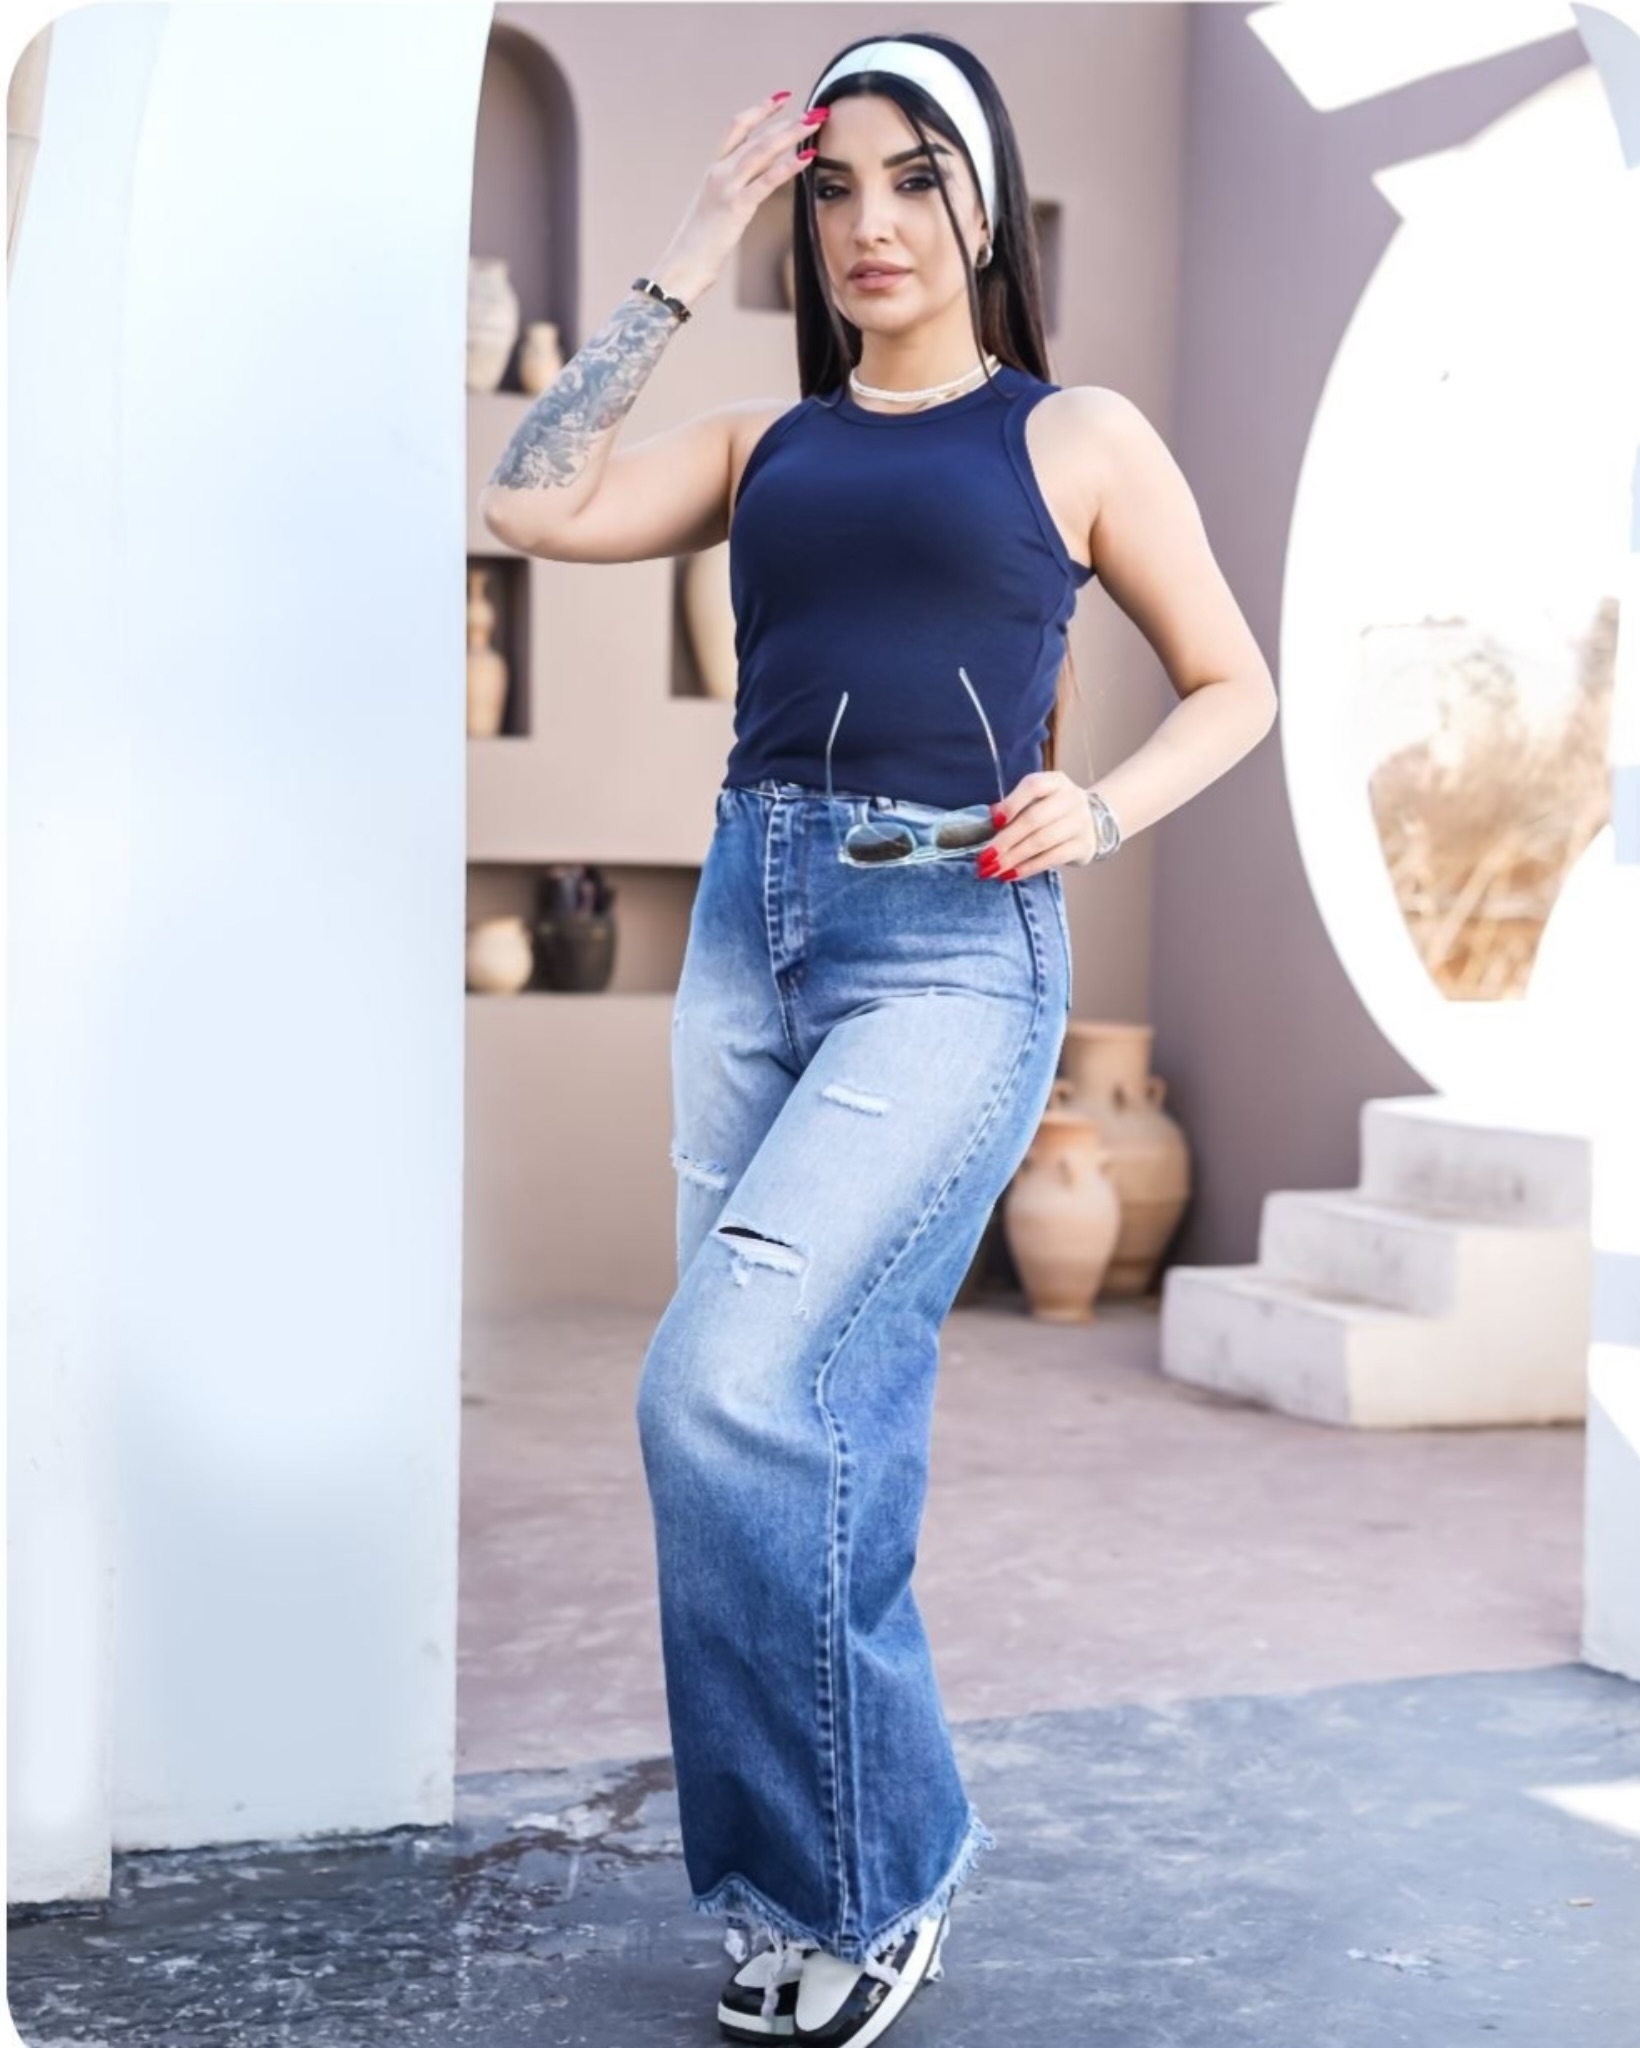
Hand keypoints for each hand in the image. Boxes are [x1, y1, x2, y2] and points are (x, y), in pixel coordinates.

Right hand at [650, 90, 827, 299]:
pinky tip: (806, 158)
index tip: (782, 97)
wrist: (683, 264)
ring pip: (762, 150)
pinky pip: (766, 181)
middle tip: (815, 109)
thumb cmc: (700, 243)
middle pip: (756, 135)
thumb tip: (759, 180)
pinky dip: (787, 167)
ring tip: (815, 122)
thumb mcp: (717, 208)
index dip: (760, 110)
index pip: (737, 128)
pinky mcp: (736, 206)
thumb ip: (736, 189)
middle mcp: (719, 171)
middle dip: (787, 120)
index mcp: (714, 170)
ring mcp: (726, 187)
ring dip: (791, 133)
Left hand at [975, 771, 1096, 879]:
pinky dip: (1028, 868)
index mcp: (1055, 782)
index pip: (1033, 786)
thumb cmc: (1053, 811)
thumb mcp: (1039, 799)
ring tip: (993, 869)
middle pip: (1034, 819)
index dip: (1012, 803)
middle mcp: (1070, 799)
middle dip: (1006, 840)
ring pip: (1042, 842)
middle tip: (984, 857)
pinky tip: (1010, 874)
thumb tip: (990, 820)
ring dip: (1013, 858)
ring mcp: (1079, 823)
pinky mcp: (1082, 846)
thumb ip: (1016, 806)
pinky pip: (1052, 858)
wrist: (1095, 822)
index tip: (994, 822)